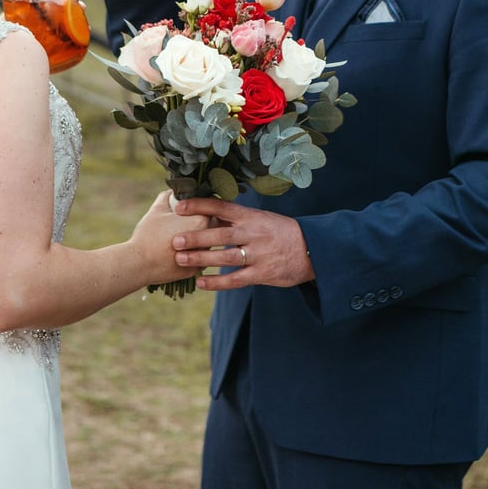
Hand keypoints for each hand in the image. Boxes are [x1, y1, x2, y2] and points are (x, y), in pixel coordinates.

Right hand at [130, 190, 209, 285]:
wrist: (139, 264)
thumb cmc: (149, 234)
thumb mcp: (157, 209)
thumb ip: (167, 196)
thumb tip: (172, 192)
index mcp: (202, 221)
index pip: (211, 208)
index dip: (201, 205)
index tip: (191, 206)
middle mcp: (208, 240)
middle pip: (212, 226)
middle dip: (201, 222)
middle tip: (185, 220)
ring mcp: (202, 258)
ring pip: (205, 243)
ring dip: (198, 238)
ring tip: (179, 235)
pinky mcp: (194, 271)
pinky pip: (197, 258)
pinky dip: (190, 254)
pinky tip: (177, 250)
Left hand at [171, 197, 314, 289]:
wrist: (313, 248)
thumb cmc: (280, 231)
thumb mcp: (260, 218)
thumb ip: (236, 219)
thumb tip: (206, 213)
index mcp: (251, 216)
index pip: (221, 207)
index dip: (199, 206)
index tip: (179, 206)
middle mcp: (253, 234)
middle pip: (220, 235)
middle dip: (196, 237)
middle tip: (174, 240)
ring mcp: (258, 254)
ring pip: (225, 258)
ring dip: (202, 259)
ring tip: (180, 260)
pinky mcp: (262, 273)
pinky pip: (236, 280)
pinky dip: (217, 282)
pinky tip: (201, 283)